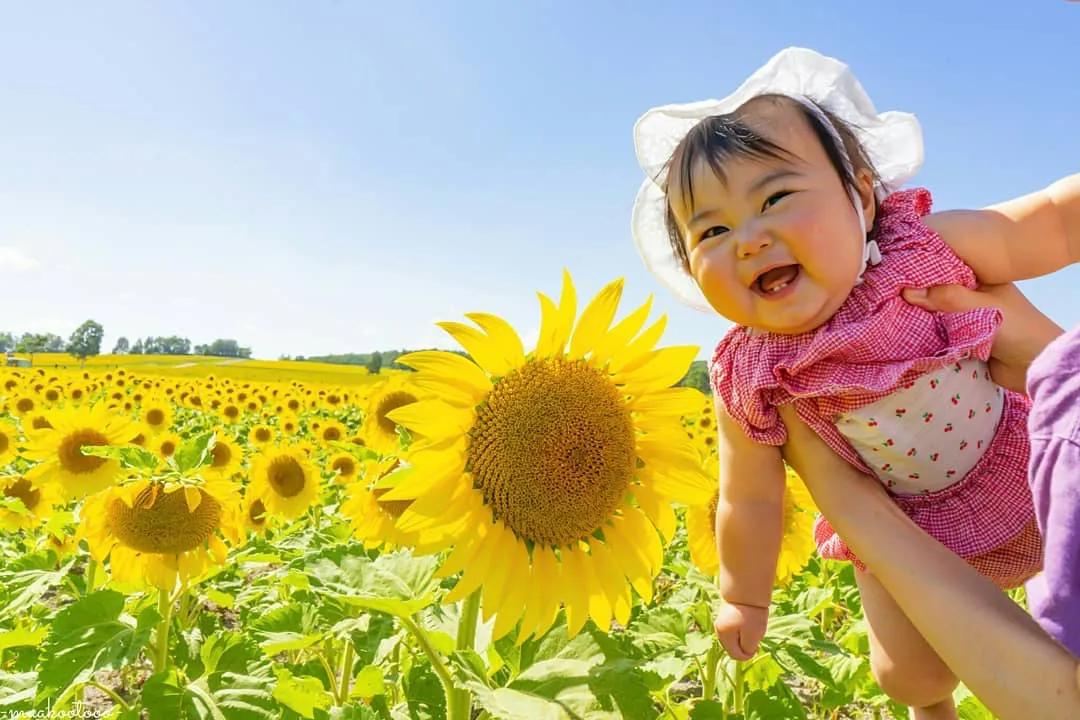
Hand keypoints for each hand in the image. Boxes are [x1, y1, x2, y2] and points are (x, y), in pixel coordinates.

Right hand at [713, 600, 767, 660]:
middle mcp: (718, 629)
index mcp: (724, 636)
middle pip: (734, 647)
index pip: (735, 655)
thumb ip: (747, 650)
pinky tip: (749, 618)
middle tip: (755, 632)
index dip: (748, 655)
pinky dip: (743, 627)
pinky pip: (735, 628)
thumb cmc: (751, 614)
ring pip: (735, 637)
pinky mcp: (725, 614)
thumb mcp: (753, 636)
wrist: (747, 588)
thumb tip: (744, 653)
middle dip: (746, 644)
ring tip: (752, 624)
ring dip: (745, 635)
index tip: (758, 645)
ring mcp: (721, 621)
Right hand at [901, 282, 1062, 392]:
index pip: (943, 271)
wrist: (1035, 367)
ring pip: (933, 318)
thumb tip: (906, 291)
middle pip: (935, 296)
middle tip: (883, 298)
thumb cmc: (1016, 327)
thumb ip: (945, 297)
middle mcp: (970, 299)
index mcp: (978, 281)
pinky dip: (923, 339)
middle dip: (914, 299)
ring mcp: (964, 321)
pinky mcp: (960, 343)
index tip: (894, 274)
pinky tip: (902, 336)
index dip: (920, 272)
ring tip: (887, 316)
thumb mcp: (979, 305)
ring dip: (917, 321)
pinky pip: (936, 338)